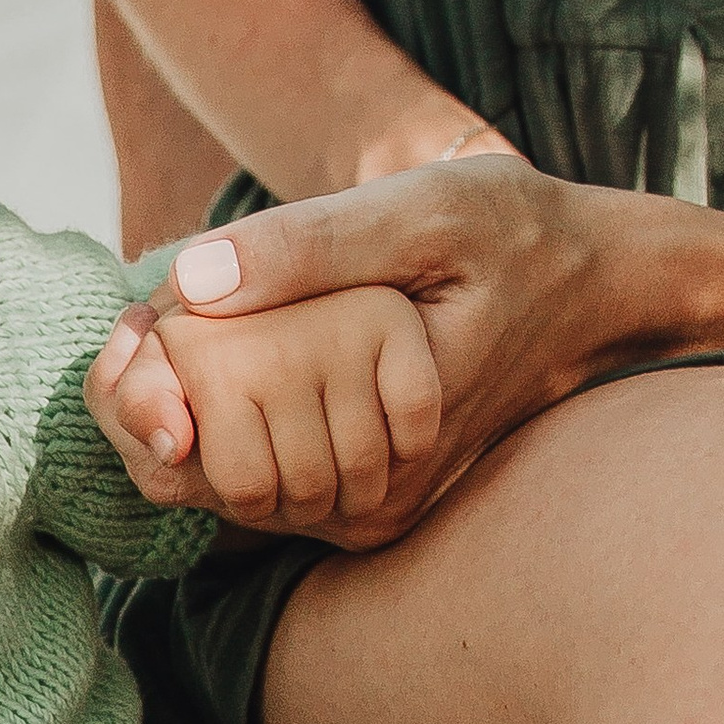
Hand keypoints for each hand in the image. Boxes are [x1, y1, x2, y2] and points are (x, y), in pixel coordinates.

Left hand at [86, 156, 658, 549]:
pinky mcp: (371, 507)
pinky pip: (265, 485)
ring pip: (225, 491)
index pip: (204, 456)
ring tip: (183, 332)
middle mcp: (374, 499)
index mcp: (381, 433)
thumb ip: (309, 246)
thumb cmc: (513, 233)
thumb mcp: (420, 211)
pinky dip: (230, 428)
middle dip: (158, 402)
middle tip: (142, 322)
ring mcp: (372, 512)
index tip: (130, 323)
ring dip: (190, 416)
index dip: (142, 393)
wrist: (593, 288)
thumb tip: (191, 281)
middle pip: (201, 484)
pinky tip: (233, 359)